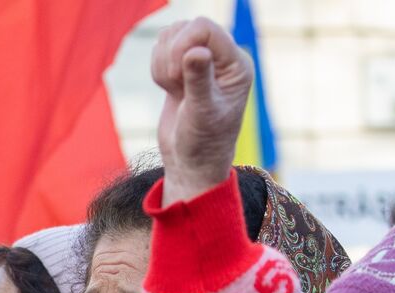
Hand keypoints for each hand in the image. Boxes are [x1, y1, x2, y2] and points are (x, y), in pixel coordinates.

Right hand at [151, 18, 252, 204]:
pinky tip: (170, 91)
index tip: (177, 75)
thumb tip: (197, 50)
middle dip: (171, 55)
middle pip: (185, 27)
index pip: (204, 28)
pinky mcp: (183, 69)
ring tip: (174, 90)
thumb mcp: (202, 113)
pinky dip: (158, 69)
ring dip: (163, 63)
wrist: (190, 164)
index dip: (183, 43)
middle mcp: (222, 58)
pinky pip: (161, 51)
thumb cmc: (203, 144)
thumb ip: (199, 80)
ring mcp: (202, 62)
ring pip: (170, 37)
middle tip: (175, 86)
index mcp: (236, 64)